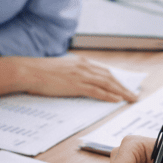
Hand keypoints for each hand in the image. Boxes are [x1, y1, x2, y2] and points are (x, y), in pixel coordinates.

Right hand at [19, 56, 137, 102]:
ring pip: (107, 83)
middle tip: (132, 94)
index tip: (123, 85)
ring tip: (130, 98)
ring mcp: (80, 75)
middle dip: (123, 86)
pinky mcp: (76, 85)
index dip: (115, 79)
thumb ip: (71, 72)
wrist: (29, 71)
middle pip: (109, 76)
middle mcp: (83, 66)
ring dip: (121, 91)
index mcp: (79, 62)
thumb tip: (75, 80)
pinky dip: (109, 95)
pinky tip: (116, 100)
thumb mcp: (60, 69)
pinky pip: (97, 91)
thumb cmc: (40, 72)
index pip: (103, 70)